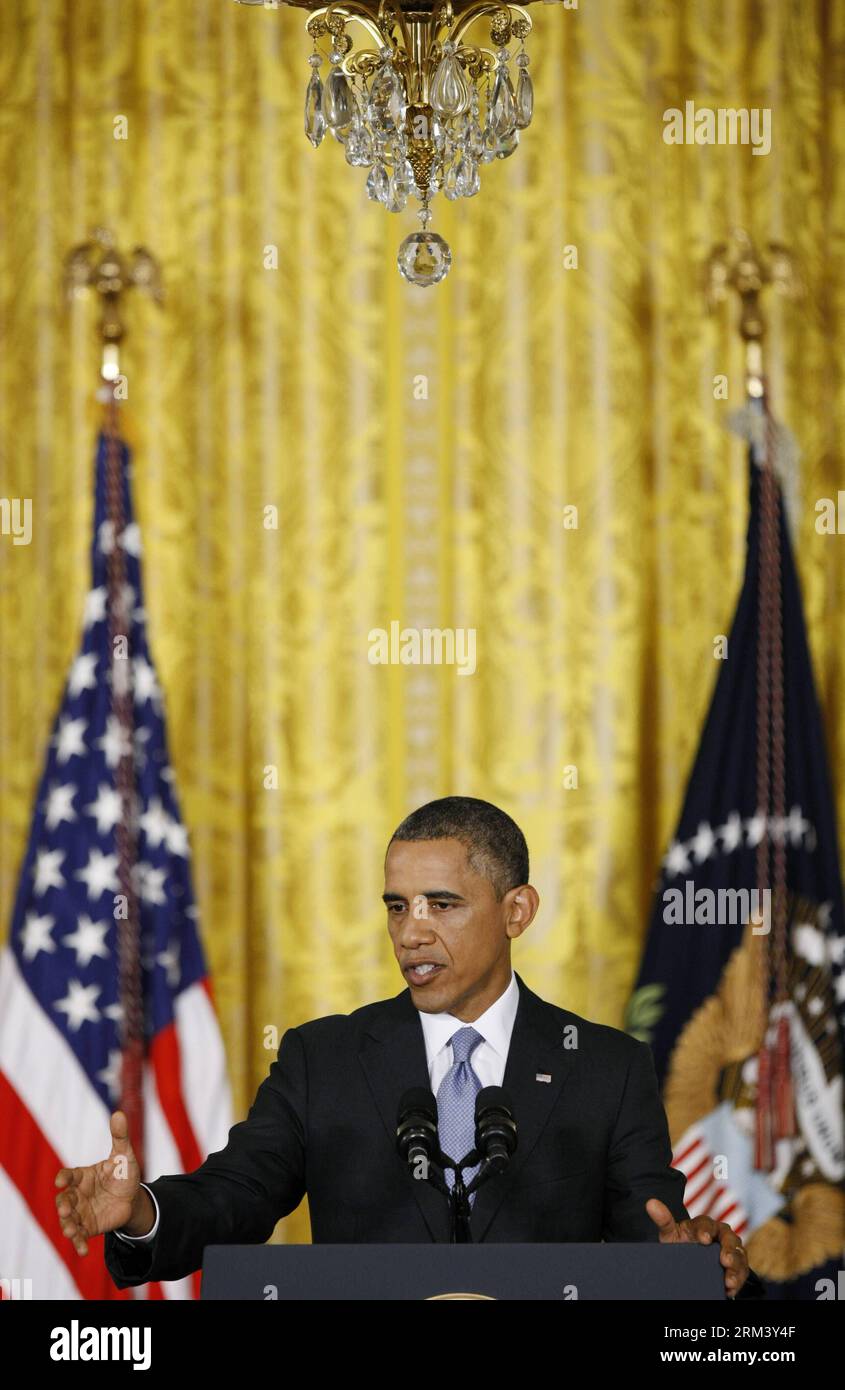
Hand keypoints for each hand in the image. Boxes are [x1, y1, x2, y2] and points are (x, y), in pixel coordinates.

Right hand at [54, 1110, 141, 1256]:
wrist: (132, 1198)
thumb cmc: (123, 1173)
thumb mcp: (125, 1155)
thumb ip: (120, 1137)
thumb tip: (119, 1113)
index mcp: (83, 1176)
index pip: (69, 1176)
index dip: (64, 1178)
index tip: (61, 1180)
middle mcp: (77, 1194)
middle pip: (65, 1200)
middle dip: (63, 1205)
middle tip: (64, 1210)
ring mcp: (81, 1212)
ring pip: (68, 1219)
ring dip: (67, 1226)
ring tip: (71, 1231)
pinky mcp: (87, 1227)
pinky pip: (80, 1236)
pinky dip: (79, 1243)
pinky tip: (83, 1251)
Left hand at [647, 1197, 748, 1296]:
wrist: (690, 1260)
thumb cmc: (681, 1244)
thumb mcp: (671, 1234)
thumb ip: (663, 1220)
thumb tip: (650, 1203)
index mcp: (704, 1225)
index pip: (707, 1224)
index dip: (706, 1231)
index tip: (704, 1240)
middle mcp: (721, 1234)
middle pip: (729, 1238)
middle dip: (728, 1250)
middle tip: (724, 1260)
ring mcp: (731, 1250)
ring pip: (739, 1255)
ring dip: (736, 1267)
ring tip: (729, 1281)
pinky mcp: (737, 1265)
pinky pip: (742, 1271)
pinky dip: (738, 1280)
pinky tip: (730, 1289)